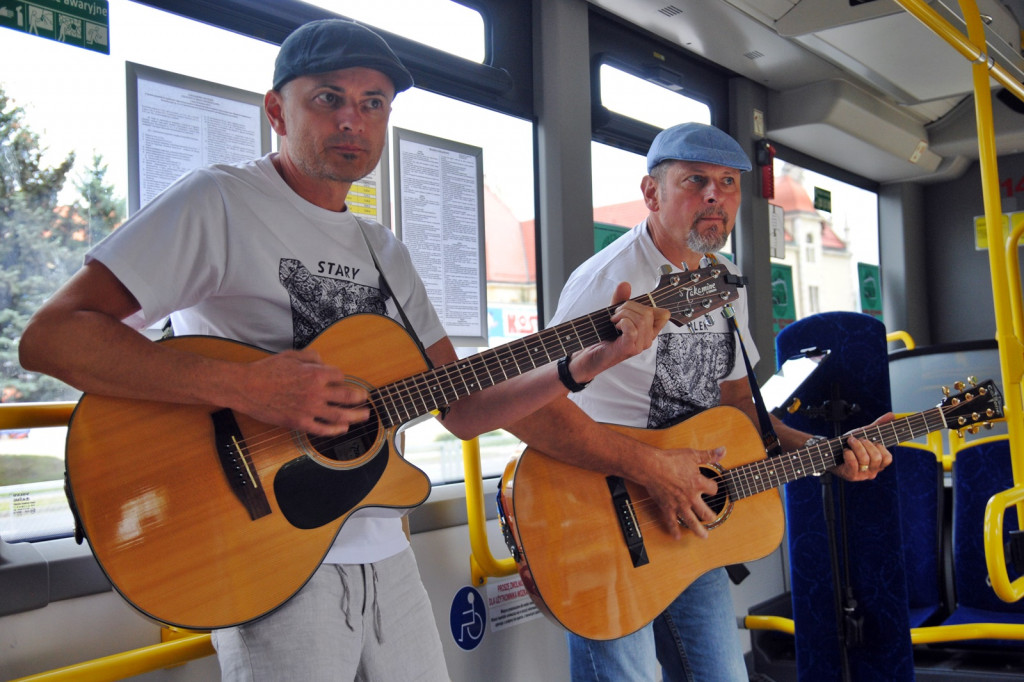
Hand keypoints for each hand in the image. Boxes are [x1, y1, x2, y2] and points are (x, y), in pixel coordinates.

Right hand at [229, 348, 369, 435]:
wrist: (246, 387)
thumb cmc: (267, 370)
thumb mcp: (291, 355)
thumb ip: (312, 356)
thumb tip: (324, 362)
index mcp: (315, 373)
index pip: (339, 376)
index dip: (340, 377)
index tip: (339, 380)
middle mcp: (316, 392)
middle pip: (348, 396)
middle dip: (360, 397)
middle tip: (365, 398)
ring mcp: (308, 409)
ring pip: (340, 415)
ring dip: (356, 416)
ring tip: (365, 415)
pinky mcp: (299, 423)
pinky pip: (323, 429)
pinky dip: (336, 430)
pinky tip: (343, 428)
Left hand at [570, 282, 669, 380]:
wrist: (591, 355)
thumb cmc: (604, 337)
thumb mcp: (614, 314)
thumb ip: (621, 300)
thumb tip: (625, 284)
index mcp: (648, 330)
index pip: (664, 314)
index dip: (649, 305)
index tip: (631, 307)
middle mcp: (647, 339)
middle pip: (649, 312)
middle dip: (629, 306)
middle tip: (616, 314)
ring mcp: (639, 345)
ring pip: (641, 319)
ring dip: (623, 314)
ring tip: (613, 320)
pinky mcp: (629, 349)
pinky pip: (633, 329)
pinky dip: (622, 322)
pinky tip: (615, 325)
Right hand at [640, 445, 725, 539]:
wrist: (652, 467)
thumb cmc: (670, 460)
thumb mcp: (692, 455)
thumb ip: (708, 455)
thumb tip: (723, 450)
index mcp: (698, 484)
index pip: (713, 489)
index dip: (713, 488)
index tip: (712, 488)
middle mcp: (691, 497)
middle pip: (706, 511)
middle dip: (711, 516)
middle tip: (713, 518)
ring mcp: (679, 504)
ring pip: (692, 521)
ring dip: (699, 530)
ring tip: (704, 536)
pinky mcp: (667, 508)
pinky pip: (672, 522)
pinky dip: (674, 530)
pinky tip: (677, 537)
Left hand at [832, 412, 894, 480]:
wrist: (829, 452)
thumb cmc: (849, 444)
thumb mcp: (864, 434)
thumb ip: (878, 425)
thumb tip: (892, 414)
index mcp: (878, 464)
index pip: (887, 458)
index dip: (879, 447)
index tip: (869, 441)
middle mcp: (872, 472)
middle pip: (876, 457)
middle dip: (865, 444)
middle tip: (856, 440)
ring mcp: (862, 475)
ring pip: (865, 460)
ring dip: (856, 446)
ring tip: (849, 442)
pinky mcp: (851, 476)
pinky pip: (853, 463)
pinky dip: (848, 453)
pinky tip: (845, 450)